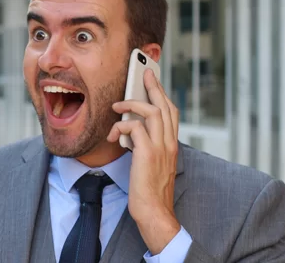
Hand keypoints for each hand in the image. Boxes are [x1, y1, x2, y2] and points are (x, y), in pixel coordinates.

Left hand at [107, 69, 179, 254]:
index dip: (162, 96)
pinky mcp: (147, 153)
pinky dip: (121, 126)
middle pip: (164, 106)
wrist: (154, 211)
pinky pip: (135, 127)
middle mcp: (169, 143)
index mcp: (171, 146)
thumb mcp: (151, 165)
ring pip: (151, 111)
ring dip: (131, 104)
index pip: (171, 113)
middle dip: (153, 86)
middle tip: (144, 73)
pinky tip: (113, 136)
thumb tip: (132, 133)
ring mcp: (160, 147)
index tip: (154, 83)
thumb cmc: (149, 192)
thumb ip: (146, 148)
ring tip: (117, 106)